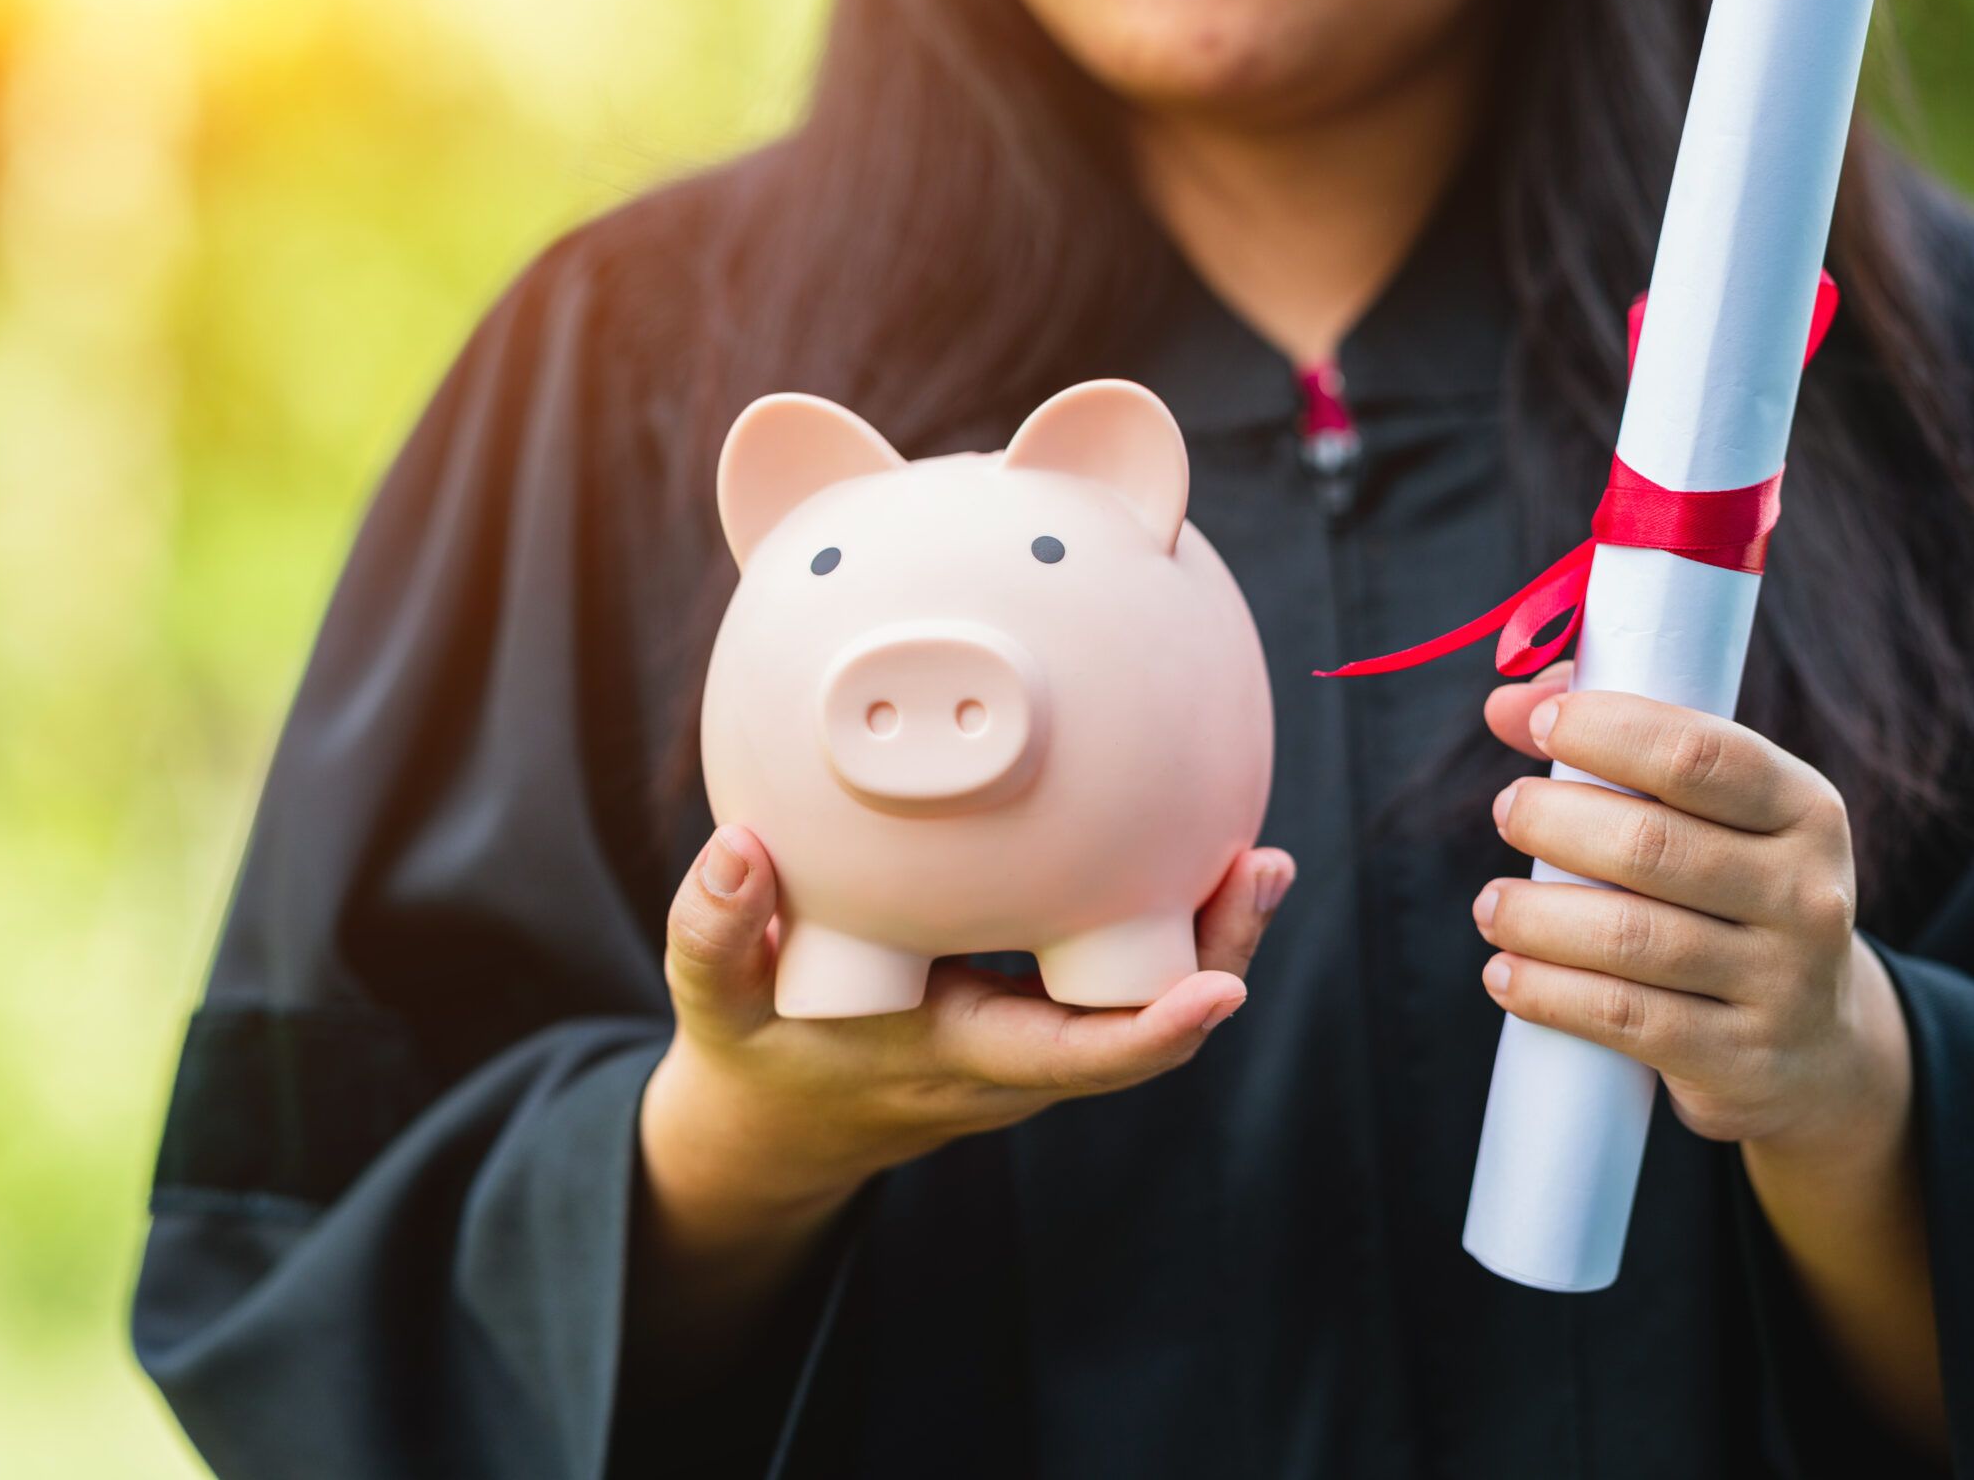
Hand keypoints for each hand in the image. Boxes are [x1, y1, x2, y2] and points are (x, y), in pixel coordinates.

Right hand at [640, 826, 1294, 1230]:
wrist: (783, 1127)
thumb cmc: (756, 1050)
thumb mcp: (714, 1001)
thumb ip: (711, 930)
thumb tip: (737, 847)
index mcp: (951, 1056)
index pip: (1071, 1058)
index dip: (1151, 1030)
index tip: (1218, 990)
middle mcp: (1015, 1062)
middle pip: (1145, 1026)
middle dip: (1217, 956)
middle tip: (1261, 865)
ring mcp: (1036, 1043)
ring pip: (1149, 1001)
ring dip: (1212, 936)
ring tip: (1259, 855)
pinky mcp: (1040, 1014)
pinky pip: (1125, 977)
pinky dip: (1173, 925)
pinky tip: (1197, 847)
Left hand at [1475, 663, 1909, 1153]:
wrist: (1820, 1049)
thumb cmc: (1734, 897)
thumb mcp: (1714, 817)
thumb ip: (1621, 741)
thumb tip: (1504, 703)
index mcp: (1805, 810)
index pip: (1699, 755)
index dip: (1607, 730)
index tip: (1536, 723)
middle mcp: (1807, 894)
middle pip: (1650, 844)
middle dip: (1553, 820)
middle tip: (1506, 812)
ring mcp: (1781, 983)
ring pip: (1630, 937)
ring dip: (1535, 916)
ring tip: (1489, 907)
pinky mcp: (1740, 1060)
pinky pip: (1623, 1019)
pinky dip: (1547, 992)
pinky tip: (1505, 975)